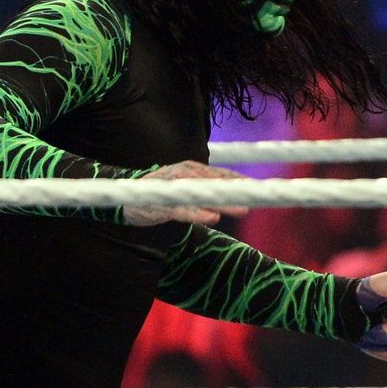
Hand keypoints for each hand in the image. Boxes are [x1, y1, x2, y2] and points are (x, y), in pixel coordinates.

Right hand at [122, 160, 249, 226]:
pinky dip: (197, 213)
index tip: (260, 188)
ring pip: (201, 195)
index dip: (239, 180)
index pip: (220, 174)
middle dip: (236, 191)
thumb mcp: (185, 189)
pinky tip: (212, 217)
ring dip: (222, 201)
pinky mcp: (161, 205)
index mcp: (190, 169)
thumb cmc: (160, 193)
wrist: (127, 200)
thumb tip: (231, 196)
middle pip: (214, 183)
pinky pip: (182, 210)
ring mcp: (171, 188)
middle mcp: (182, 173)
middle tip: (256, 199)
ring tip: (241, 209)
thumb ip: (205, 190)